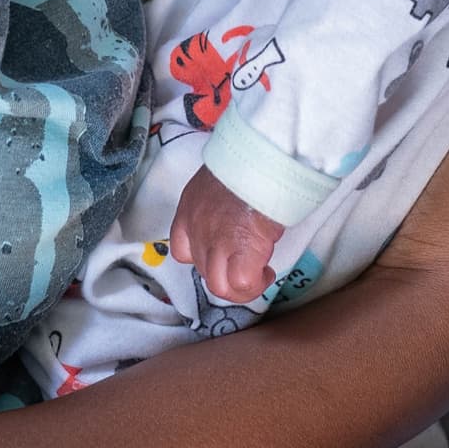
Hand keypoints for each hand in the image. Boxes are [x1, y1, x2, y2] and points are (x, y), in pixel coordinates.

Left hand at [170, 166, 284, 304]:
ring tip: (257, 275)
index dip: (205, 256)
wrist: (264, 160)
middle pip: (203, 269)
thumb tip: (238, 214)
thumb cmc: (251, 161)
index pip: (182, 249)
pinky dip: (254, 284)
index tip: (225, 252)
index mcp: (190, 208)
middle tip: (247, 262)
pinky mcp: (241, 253)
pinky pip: (240, 284)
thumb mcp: (224, 178)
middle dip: (226, 271)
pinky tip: (266, 272)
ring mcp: (215, 243)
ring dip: (238, 287)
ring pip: (218, 285)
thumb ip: (222, 202)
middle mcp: (197, 229)